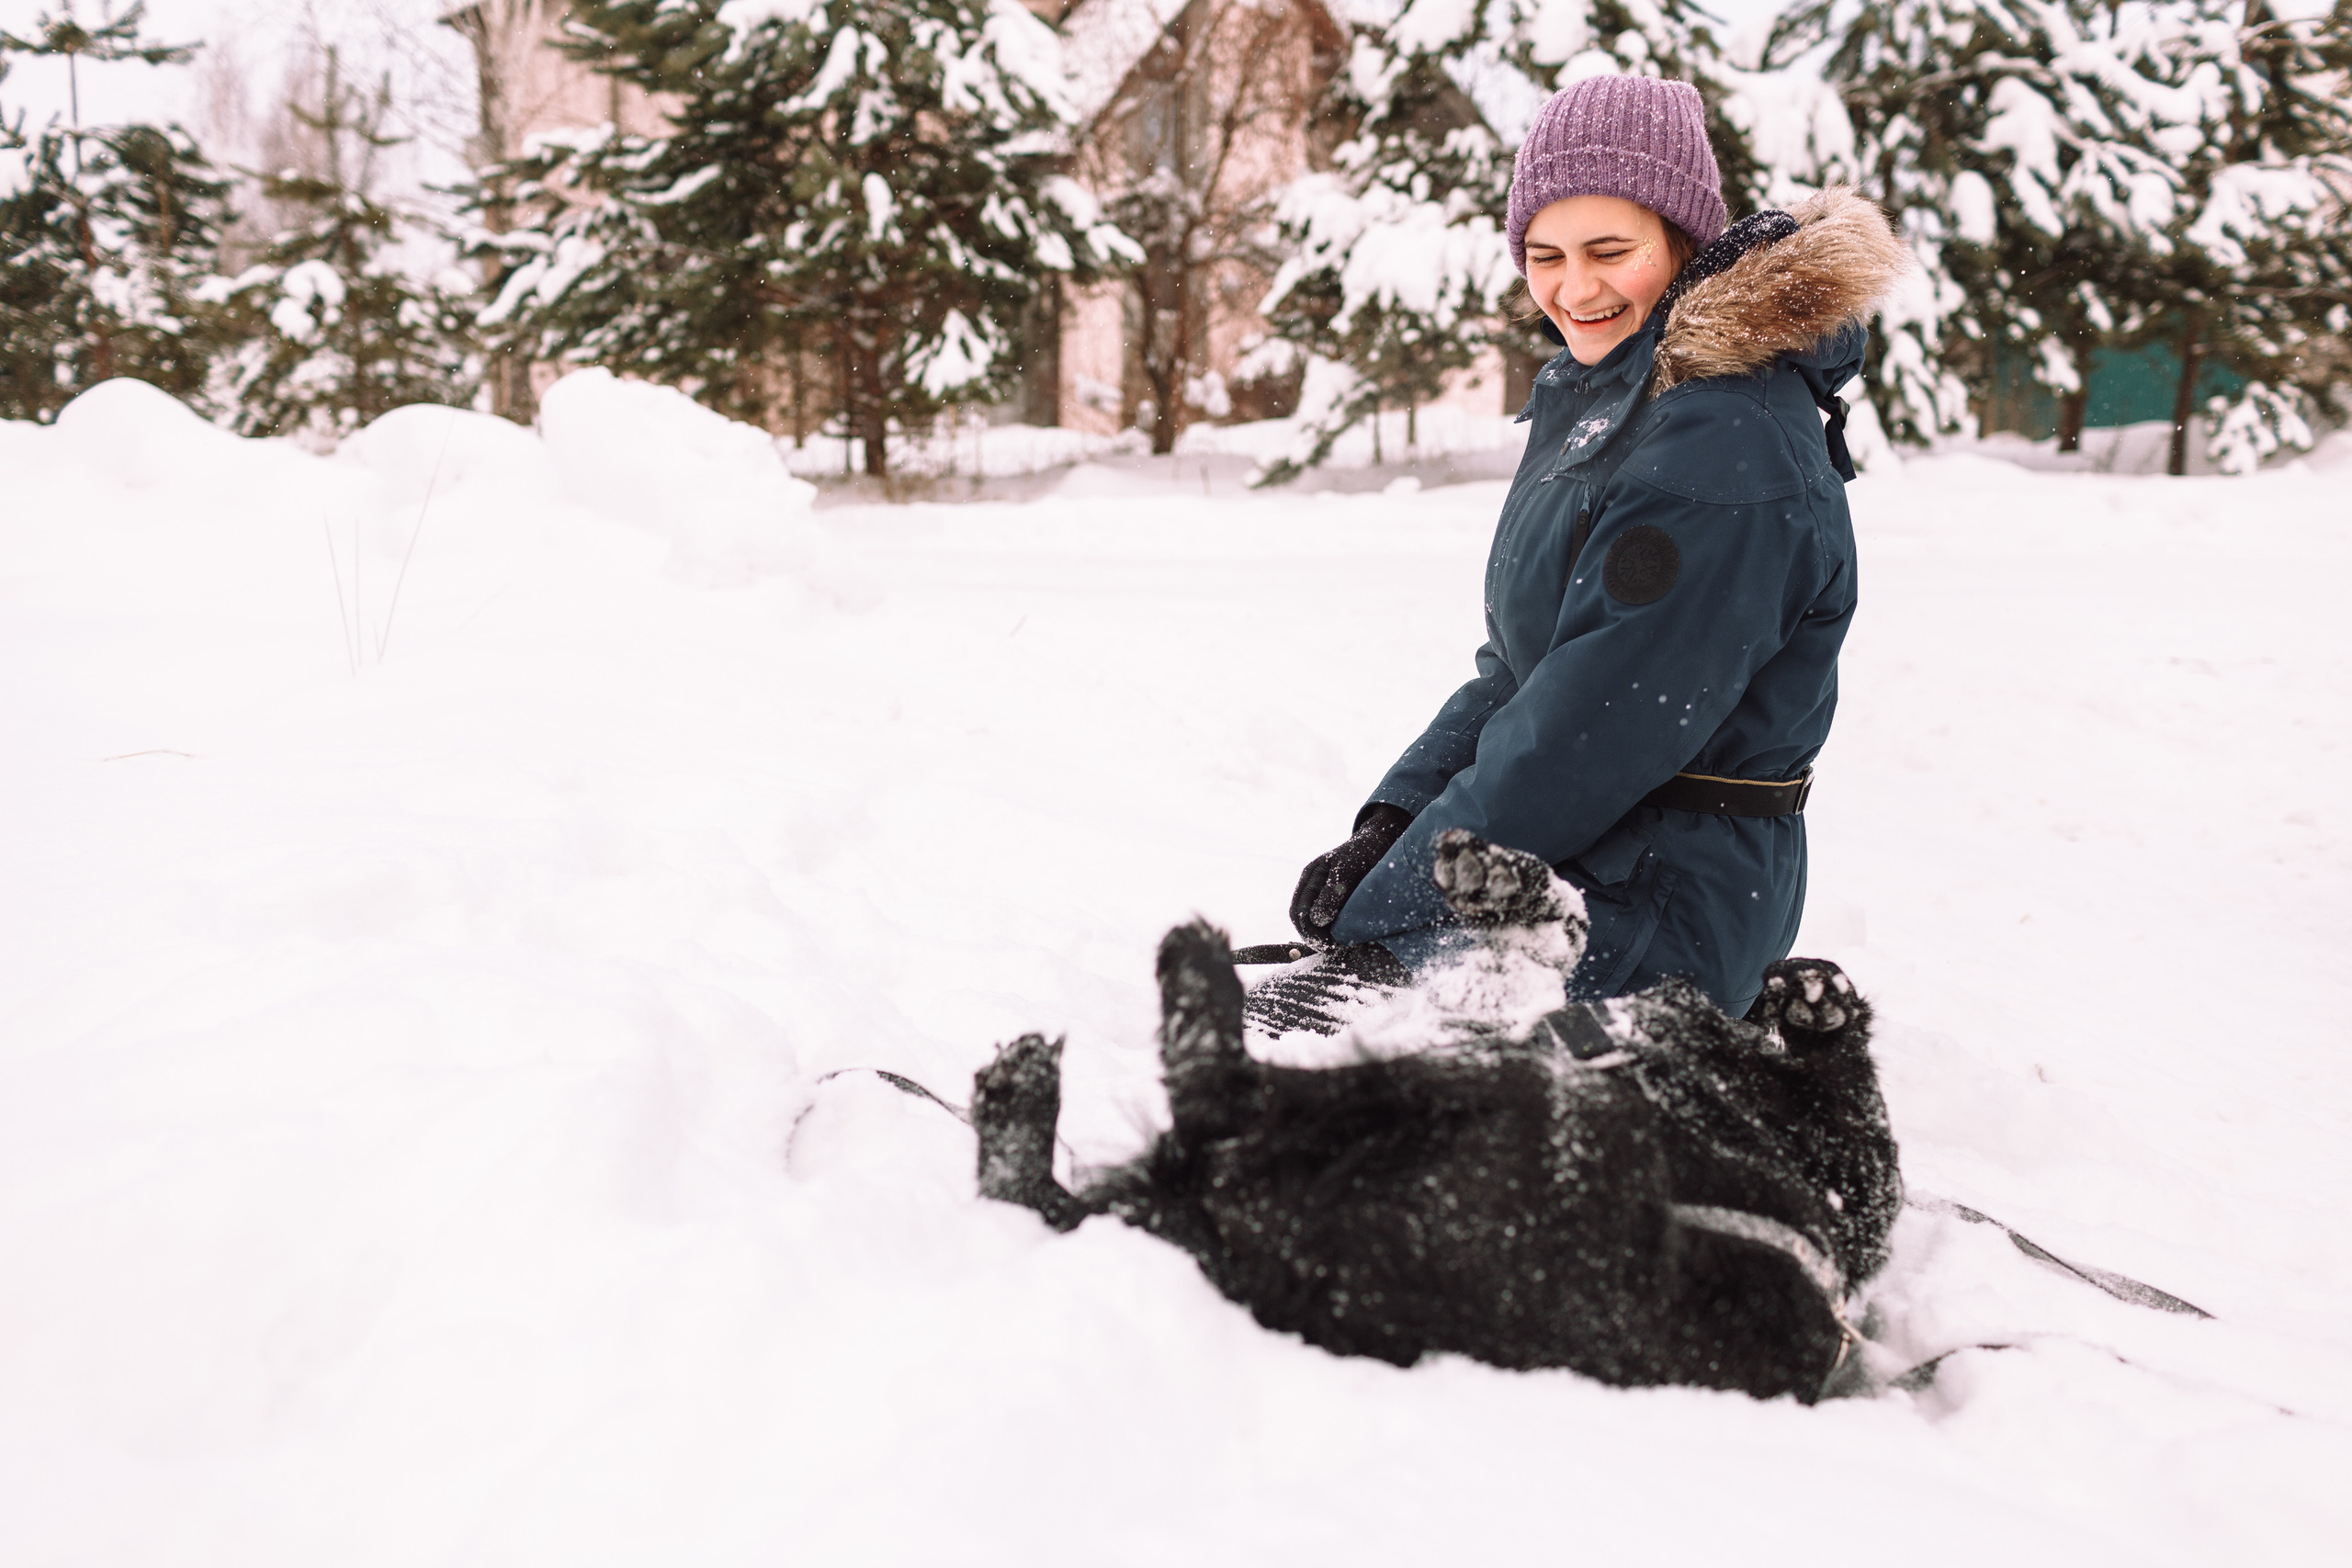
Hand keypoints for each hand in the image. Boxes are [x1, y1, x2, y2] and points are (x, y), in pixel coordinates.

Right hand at [1289, 803, 1412, 942]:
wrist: (1383, 842)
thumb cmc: (1364, 851)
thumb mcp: (1348, 869)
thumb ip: (1332, 892)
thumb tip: (1316, 920)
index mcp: (1310, 878)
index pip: (1298, 912)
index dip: (1308, 932)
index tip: (1327, 945)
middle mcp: (1315, 889)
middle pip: (1304, 922)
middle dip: (1316, 938)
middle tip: (1335, 950)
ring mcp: (1327, 897)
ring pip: (1318, 925)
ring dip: (1327, 937)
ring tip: (1344, 947)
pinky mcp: (1342, 904)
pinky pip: (1333, 922)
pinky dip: (1338, 933)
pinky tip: (1351, 939)